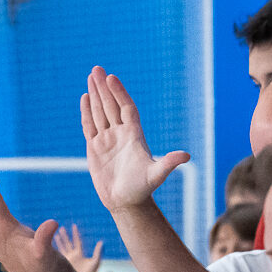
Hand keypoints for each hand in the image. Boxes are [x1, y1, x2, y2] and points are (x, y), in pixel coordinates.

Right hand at [55, 223, 103, 271]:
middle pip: (68, 243)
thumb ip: (98, 252)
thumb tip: (101, 242)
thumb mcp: (95, 262)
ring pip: (61, 249)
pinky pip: (56, 256)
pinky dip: (52, 251)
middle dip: (65, 236)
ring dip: (58, 242)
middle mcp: (72, 256)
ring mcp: (66, 261)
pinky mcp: (61, 265)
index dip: (75, 233)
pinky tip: (48, 247)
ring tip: (54, 235)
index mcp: (79, 254)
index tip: (74, 225)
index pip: (77, 241)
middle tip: (61, 228)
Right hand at [81, 66, 189, 213]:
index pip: (126, 108)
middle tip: (96, 69)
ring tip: (90, 76)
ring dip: (95, 95)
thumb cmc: (142, 189)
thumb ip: (168, 163)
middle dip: (104, 88)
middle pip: (112, 105)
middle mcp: (120, 134)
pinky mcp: (95, 148)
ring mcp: (107, 140)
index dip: (120, 93)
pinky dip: (86, 112)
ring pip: (100, 112)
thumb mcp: (156, 175)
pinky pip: (89, 126)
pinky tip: (84, 98)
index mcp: (134, 135)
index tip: (111, 78)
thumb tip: (186, 156)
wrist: (126, 203)